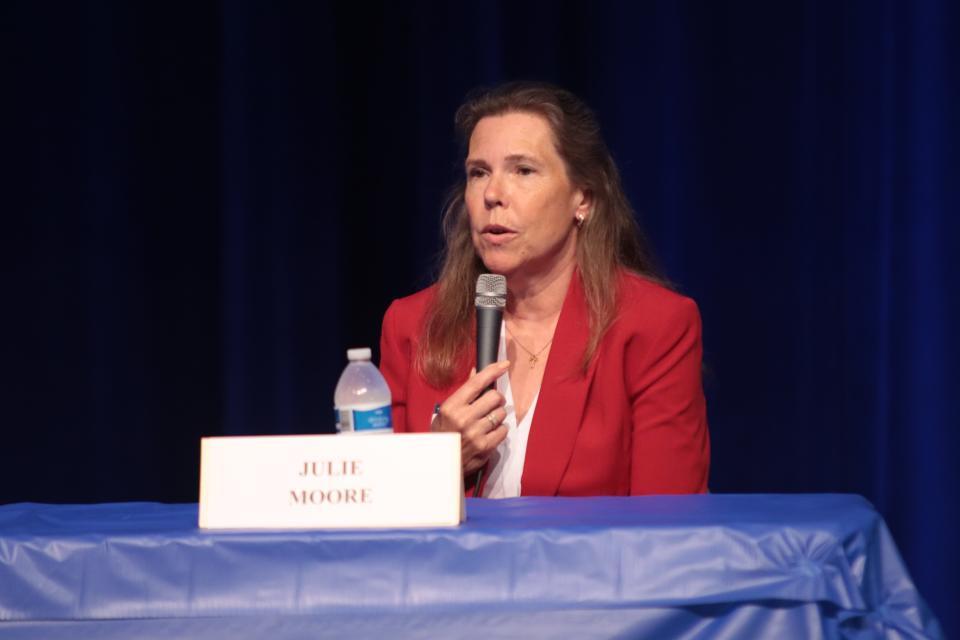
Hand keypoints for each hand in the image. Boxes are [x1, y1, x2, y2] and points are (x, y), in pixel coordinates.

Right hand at [432, 360, 509, 474]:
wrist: (441, 462)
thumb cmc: (443, 434)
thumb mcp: (446, 411)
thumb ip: (463, 393)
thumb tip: (477, 373)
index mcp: (451, 407)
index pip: (477, 383)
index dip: (493, 371)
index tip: (504, 365)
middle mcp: (463, 418)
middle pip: (494, 396)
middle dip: (496, 399)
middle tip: (492, 403)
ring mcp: (475, 433)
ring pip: (501, 413)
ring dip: (498, 415)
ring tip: (488, 421)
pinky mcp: (485, 447)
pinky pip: (503, 430)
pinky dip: (500, 430)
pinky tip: (490, 432)